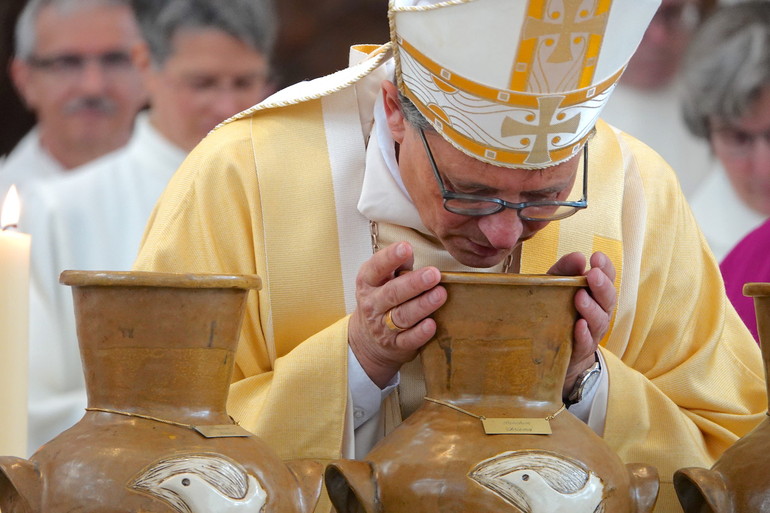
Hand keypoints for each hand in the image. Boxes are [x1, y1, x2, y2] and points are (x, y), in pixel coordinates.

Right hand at [348, 242, 447, 387]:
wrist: (367, 341)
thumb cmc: (380, 301)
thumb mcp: (382, 280)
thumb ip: (397, 265)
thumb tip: (410, 249)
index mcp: (368, 283)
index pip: (376, 268)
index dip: (390, 258)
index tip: (405, 247)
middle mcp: (373, 304)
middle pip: (393, 293)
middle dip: (414, 283)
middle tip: (433, 274)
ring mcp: (383, 327)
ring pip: (403, 316)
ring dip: (422, 305)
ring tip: (440, 294)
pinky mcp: (395, 345)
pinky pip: (408, 340)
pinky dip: (420, 333)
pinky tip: (432, 324)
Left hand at [548, 251, 615, 399]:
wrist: (557, 351)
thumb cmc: (559, 311)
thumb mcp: (556, 287)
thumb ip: (565, 271)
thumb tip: (578, 256)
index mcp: (596, 294)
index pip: (608, 278)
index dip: (606, 268)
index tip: (597, 256)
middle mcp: (600, 312)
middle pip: (608, 299)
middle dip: (602, 285)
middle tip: (592, 274)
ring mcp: (593, 332)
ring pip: (599, 320)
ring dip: (591, 308)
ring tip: (580, 297)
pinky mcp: (581, 349)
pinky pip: (586, 342)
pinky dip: (583, 334)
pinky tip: (579, 325)